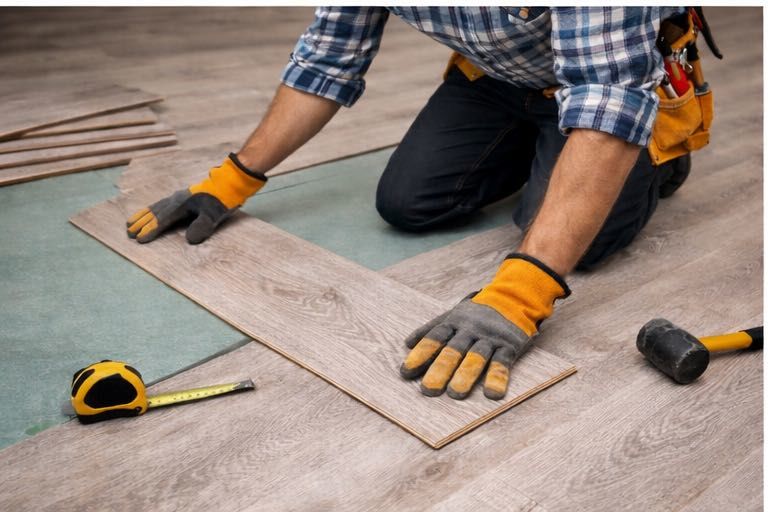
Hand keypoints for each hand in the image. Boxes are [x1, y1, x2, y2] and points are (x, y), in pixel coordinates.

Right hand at [126, 153, 266, 243]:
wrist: (230, 183)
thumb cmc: (222, 200)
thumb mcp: (214, 216)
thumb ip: (202, 227)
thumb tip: (189, 239)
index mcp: (182, 205)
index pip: (163, 220)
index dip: (151, 230)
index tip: (140, 239)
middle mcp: (176, 200)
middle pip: (155, 212)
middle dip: (142, 223)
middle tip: (128, 232)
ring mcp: (179, 197)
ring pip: (156, 207)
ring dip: (143, 215)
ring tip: (131, 222)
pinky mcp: (183, 197)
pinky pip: (162, 204)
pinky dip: (153, 209)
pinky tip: (151, 212)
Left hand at [400, 254, 569, 399]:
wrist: (512, 297)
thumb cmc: (476, 313)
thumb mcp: (452, 316)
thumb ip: (431, 329)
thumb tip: (407, 344)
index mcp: (454, 323)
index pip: (435, 337)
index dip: (421, 354)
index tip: (406, 371)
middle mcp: (470, 330)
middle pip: (453, 350)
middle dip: (441, 369)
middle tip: (428, 389)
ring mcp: (490, 338)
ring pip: (476, 357)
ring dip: (466, 375)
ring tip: (456, 393)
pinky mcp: (509, 345)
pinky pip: (502, 362)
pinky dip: (497, 377)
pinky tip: (492, 393)